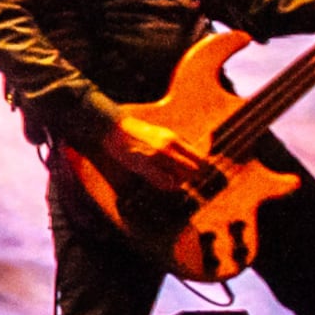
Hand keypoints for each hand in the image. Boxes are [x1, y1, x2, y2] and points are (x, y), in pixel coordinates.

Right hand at [104, 113, 220, 199]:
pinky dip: (168, 185)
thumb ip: (177, 146)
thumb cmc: (136, 133)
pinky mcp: (145, 165)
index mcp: (173, 139)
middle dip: (192, 176)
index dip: (202, 168)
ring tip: (170, 177)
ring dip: (179, 181)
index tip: (198, 172)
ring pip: (182, 178)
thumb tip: (194, 161)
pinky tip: (160, 179)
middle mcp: (168, 148)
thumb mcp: (161, 134)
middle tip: (184, 177)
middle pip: (195, 170)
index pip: (200, 158)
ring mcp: (157, 157)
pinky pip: (166, 183)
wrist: (113, 129)